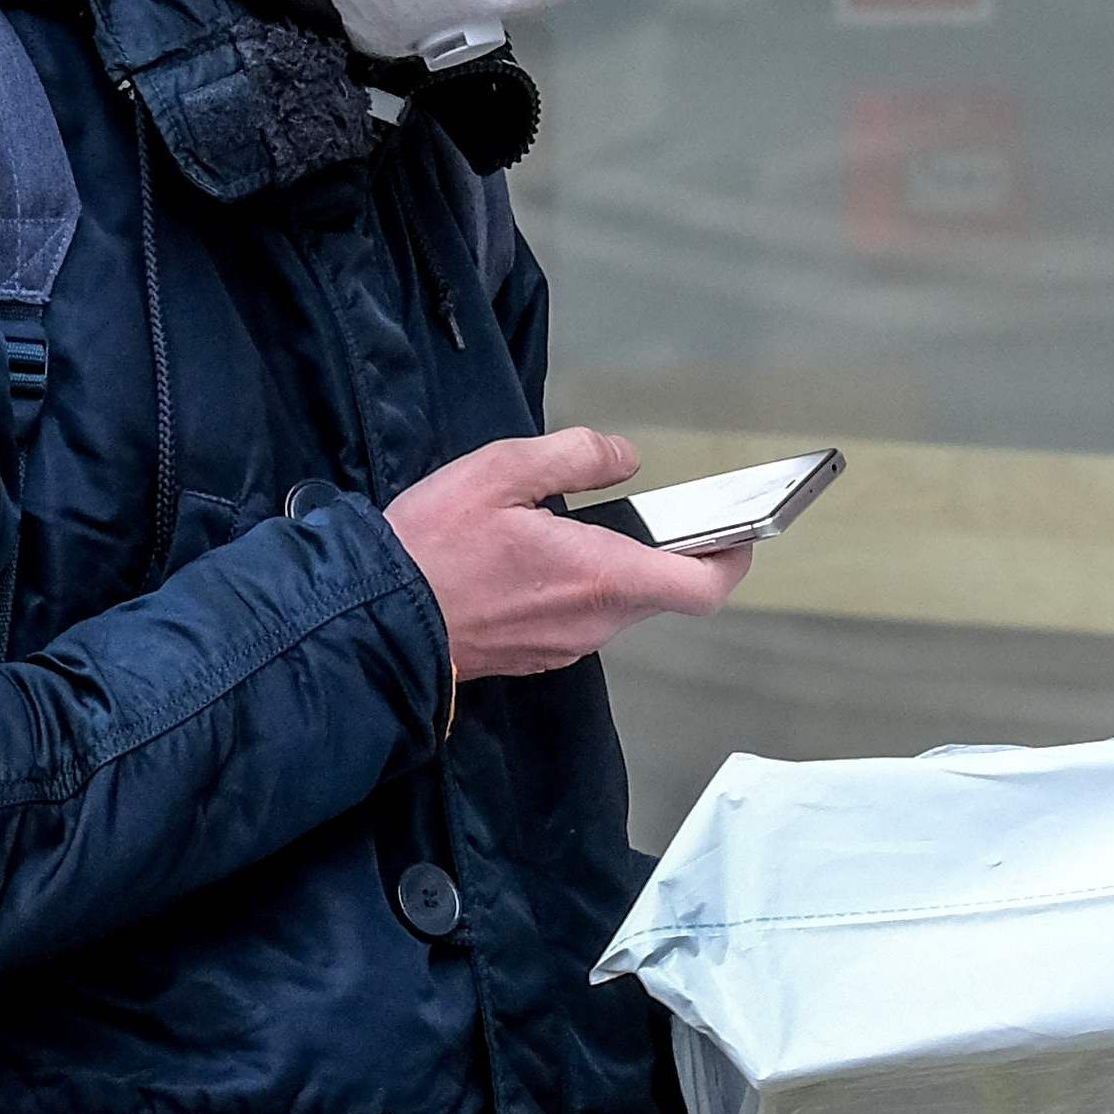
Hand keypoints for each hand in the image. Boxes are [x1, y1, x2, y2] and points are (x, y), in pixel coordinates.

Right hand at [383, 428, 750, 682]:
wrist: (375, 619)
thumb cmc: (432, 547)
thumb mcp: (501, 470)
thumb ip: (574, 456)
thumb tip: (623, 457)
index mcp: (601, 577)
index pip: (704, 585)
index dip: (733, 558)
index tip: (738, 530)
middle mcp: (594, 623)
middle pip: (663, 592)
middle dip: (664, 552)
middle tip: (643, 511)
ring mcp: (565, 646)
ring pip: (618, 606)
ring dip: (614, 570)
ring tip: (571, 529)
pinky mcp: (536, 657)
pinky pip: (580, 620)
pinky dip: (578, 589)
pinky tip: (536, 561)